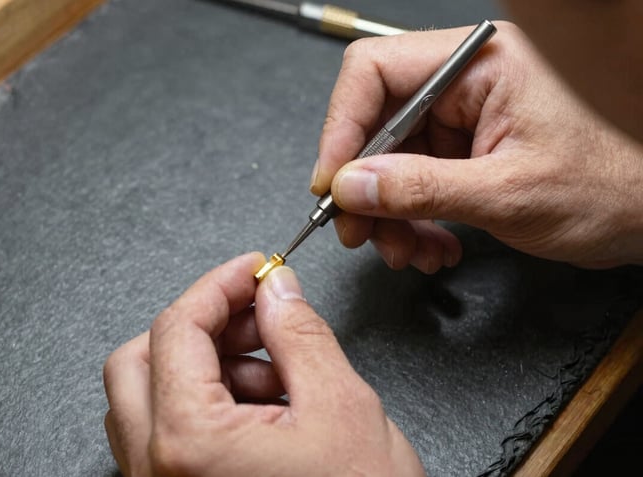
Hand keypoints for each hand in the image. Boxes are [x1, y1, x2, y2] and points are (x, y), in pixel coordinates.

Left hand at [103, 253, 424, 476]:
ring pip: (146, 399)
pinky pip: (164, 437)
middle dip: (199, 327)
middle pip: (139, 360)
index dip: (219, 285)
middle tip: (256, 317)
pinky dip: (204, 407)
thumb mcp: (343, 408)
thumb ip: (300, 334)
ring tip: (277, 375)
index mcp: (188, 443)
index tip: (252, 270)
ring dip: (204, 368)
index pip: (177, 329)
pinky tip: (264, 412)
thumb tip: (276, 288)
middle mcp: (155, 472)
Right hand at [311, 22, 642, 271]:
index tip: (331, 183)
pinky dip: (415, 220)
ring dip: (390, 215)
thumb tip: (351, 187)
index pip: (375, 72)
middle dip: (365, 187)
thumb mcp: (508, 192)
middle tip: (359, 233)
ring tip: (408, 252)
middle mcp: (466, 81)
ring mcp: (465, 116)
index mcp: (480, 62)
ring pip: (391, 161)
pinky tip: (432, 245)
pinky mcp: (466, 149)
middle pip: (377, 123)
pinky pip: (415, 181)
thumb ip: (421, 189)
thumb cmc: (613, 184)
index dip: (341, 128)